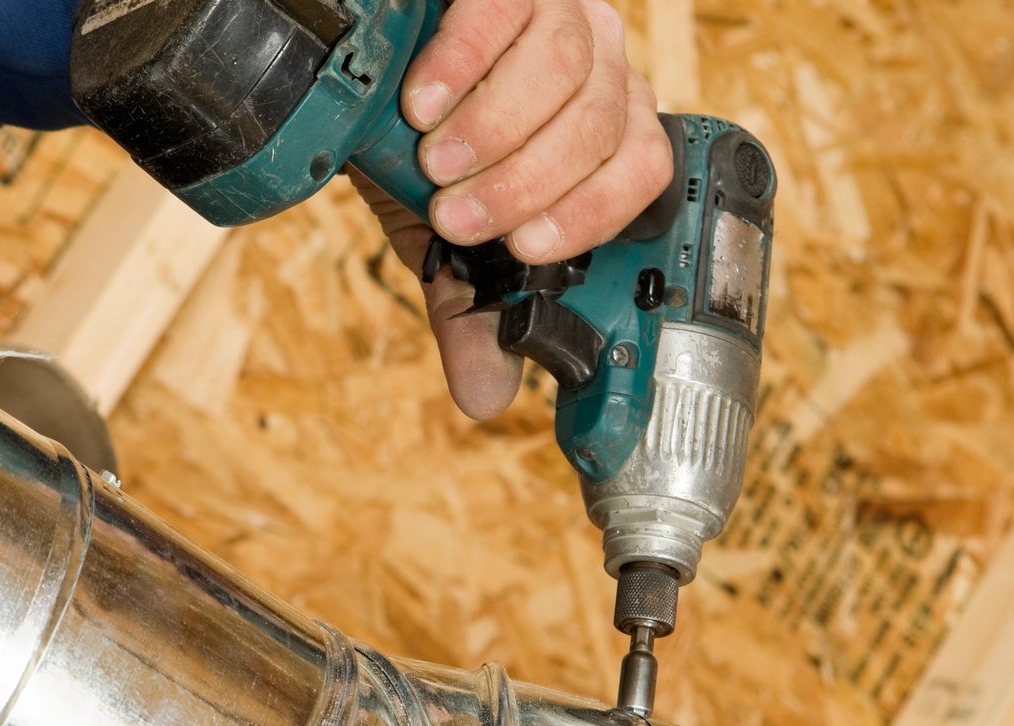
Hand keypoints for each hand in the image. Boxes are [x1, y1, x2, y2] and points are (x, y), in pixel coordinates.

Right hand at [358, 0, 672, 418]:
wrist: (368, 63)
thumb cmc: (419, 140)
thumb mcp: (442, 229)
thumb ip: (470, 301)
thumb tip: (487, 399)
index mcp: (608, 128)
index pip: (645, 173)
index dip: (591, 216)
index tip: (525, 249)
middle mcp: (603, 63)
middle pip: (600, 126)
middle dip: (524, 186)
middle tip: (457, 217)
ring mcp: (565, 8)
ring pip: (566, 69)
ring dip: (495, 131)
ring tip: (436, 163)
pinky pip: (506, 11)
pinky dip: (463, 63)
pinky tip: (423, 100)